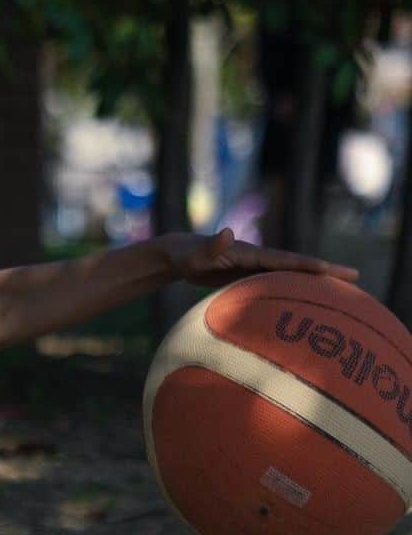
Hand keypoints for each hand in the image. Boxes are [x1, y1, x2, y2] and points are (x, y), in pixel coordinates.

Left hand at [157, 228, 359, 288]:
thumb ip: (211, 246)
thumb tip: (227, 231)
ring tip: (345, 291)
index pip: (284, 260)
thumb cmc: (184, 255)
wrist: (178, 255)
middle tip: (356, 277)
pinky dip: (297, 290)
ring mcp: (256, 268)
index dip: (308, 265)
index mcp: (250, 253)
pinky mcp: (250, 277)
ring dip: (316, 281)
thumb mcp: (195, 254)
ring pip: (291, 275)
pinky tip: (311, 303)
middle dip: (325, 271)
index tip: (331, 269)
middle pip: (297, 266)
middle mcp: (258, 258)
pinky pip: (279, 285)